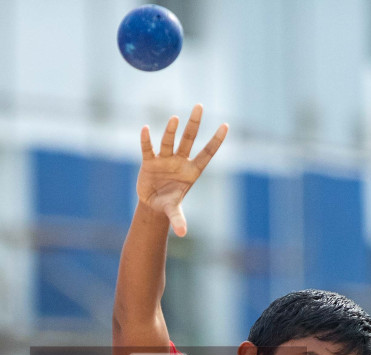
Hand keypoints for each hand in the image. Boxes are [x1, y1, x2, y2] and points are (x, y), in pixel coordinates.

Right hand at [136, 105, 227, 236]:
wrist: (152, 204)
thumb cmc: (168, 204)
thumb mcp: (173, 211)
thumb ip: (178, 219)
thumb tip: (182, 233)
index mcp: (191, 171)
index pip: (206, 153)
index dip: (216, 141)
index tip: (226, 125)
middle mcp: (179, 161)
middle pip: (188, 139)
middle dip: (194, 124)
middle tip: (199, 106)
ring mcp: (165, 160)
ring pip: (169, 141)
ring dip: (170, 130)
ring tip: (174, 119)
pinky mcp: (149, 162)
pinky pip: (148, 149)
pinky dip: (146, 140)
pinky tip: (144, 129)